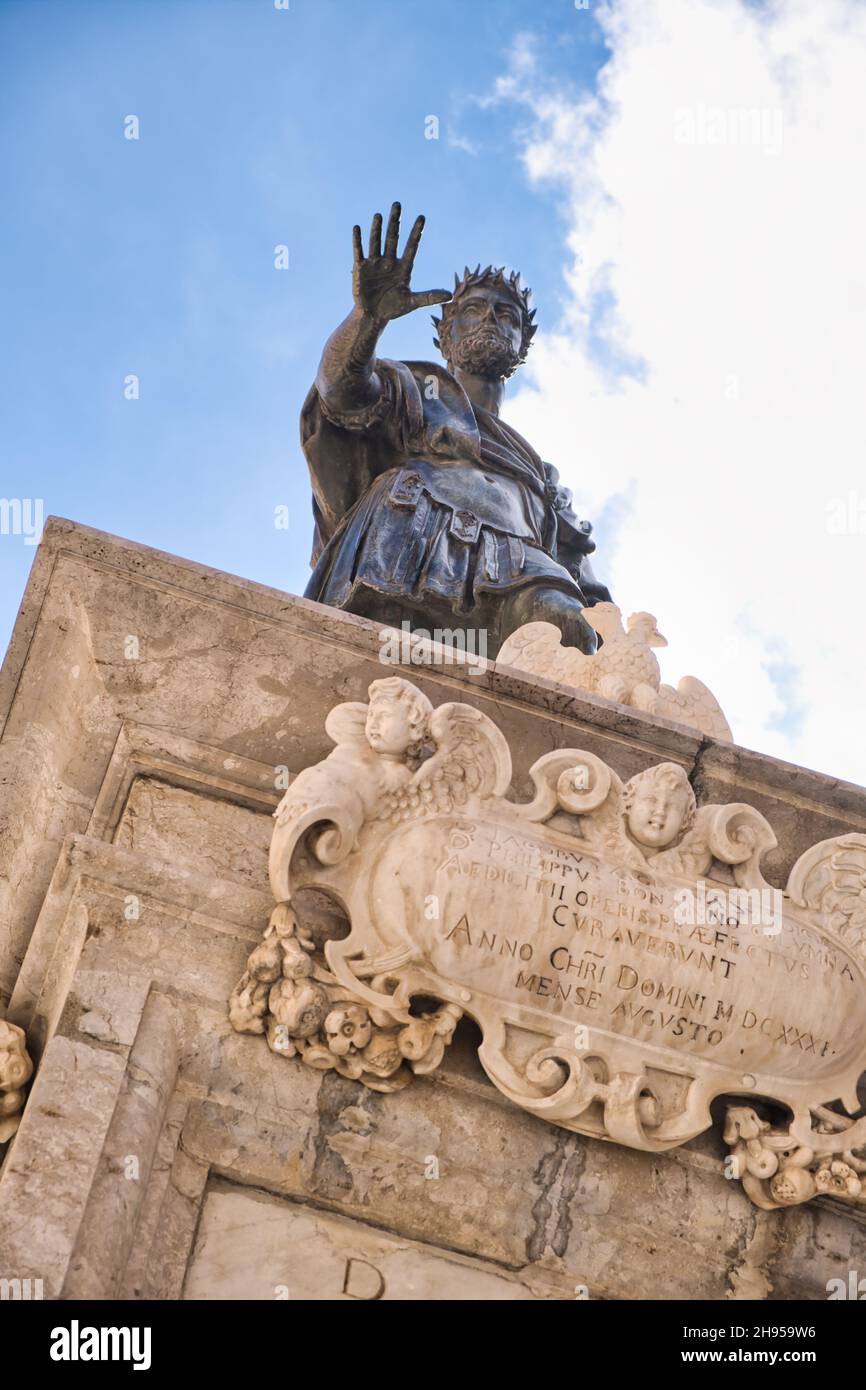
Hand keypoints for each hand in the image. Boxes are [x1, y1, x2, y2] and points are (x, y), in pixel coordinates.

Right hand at [352, 202, 450, 323]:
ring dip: (377, 229)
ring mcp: (375, 263)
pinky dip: (358, 240)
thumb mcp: (412, 302)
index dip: (416, 233)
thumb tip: (450, 295)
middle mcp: (389, 261)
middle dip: (394, 222)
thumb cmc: (394, 307)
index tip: (422, 217)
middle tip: (397, 204)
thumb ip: (429, 297)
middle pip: (393, 238)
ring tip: (379, 215)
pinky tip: (357, 228)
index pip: (411, 246)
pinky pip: (359, 251)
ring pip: (376, 242)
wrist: (374, 316)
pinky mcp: (361, 268)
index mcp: (403, 267)